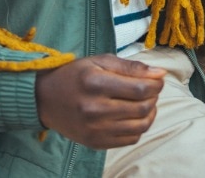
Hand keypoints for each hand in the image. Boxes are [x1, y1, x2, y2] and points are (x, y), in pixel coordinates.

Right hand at [34, 54, 165, 148]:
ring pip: (140, 126)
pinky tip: (133, 116)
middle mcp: (95, 109)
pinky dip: (139, 128)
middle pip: (143, 108)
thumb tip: (159, 73)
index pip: (141, 88)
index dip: (156, 84)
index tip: (156, 80)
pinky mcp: (95, 143)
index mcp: (96, 83)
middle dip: (154, 97)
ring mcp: (95, 129)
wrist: (45, 100)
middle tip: (150, 90)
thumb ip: (131, 67)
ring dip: (150, 113)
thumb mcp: (99, 61)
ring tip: (145, 103)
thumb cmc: (75, 76)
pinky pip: (130, 139)